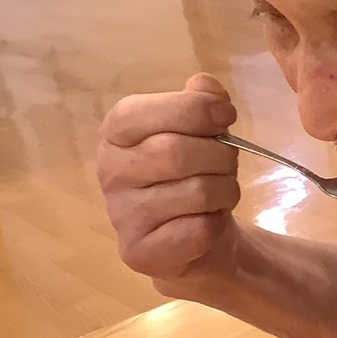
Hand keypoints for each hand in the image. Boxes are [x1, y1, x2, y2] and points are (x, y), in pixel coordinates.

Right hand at [97, 74, 241, 283]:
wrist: (196, 237)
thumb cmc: (196, 173)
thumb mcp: (201, 130)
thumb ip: (202, 101)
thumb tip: (204, 85)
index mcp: (117, 132)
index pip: (146, 111)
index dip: (196, 110)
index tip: (227, 115)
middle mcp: (110, 170)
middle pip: (176, 152)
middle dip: (220, 156)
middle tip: (227, 165)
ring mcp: (121, 214)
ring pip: (196, 192)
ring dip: (225, 191)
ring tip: (218, 195)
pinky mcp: (140, 252)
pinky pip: (198, 230)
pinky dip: (217, 223)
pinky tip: (207, 222)